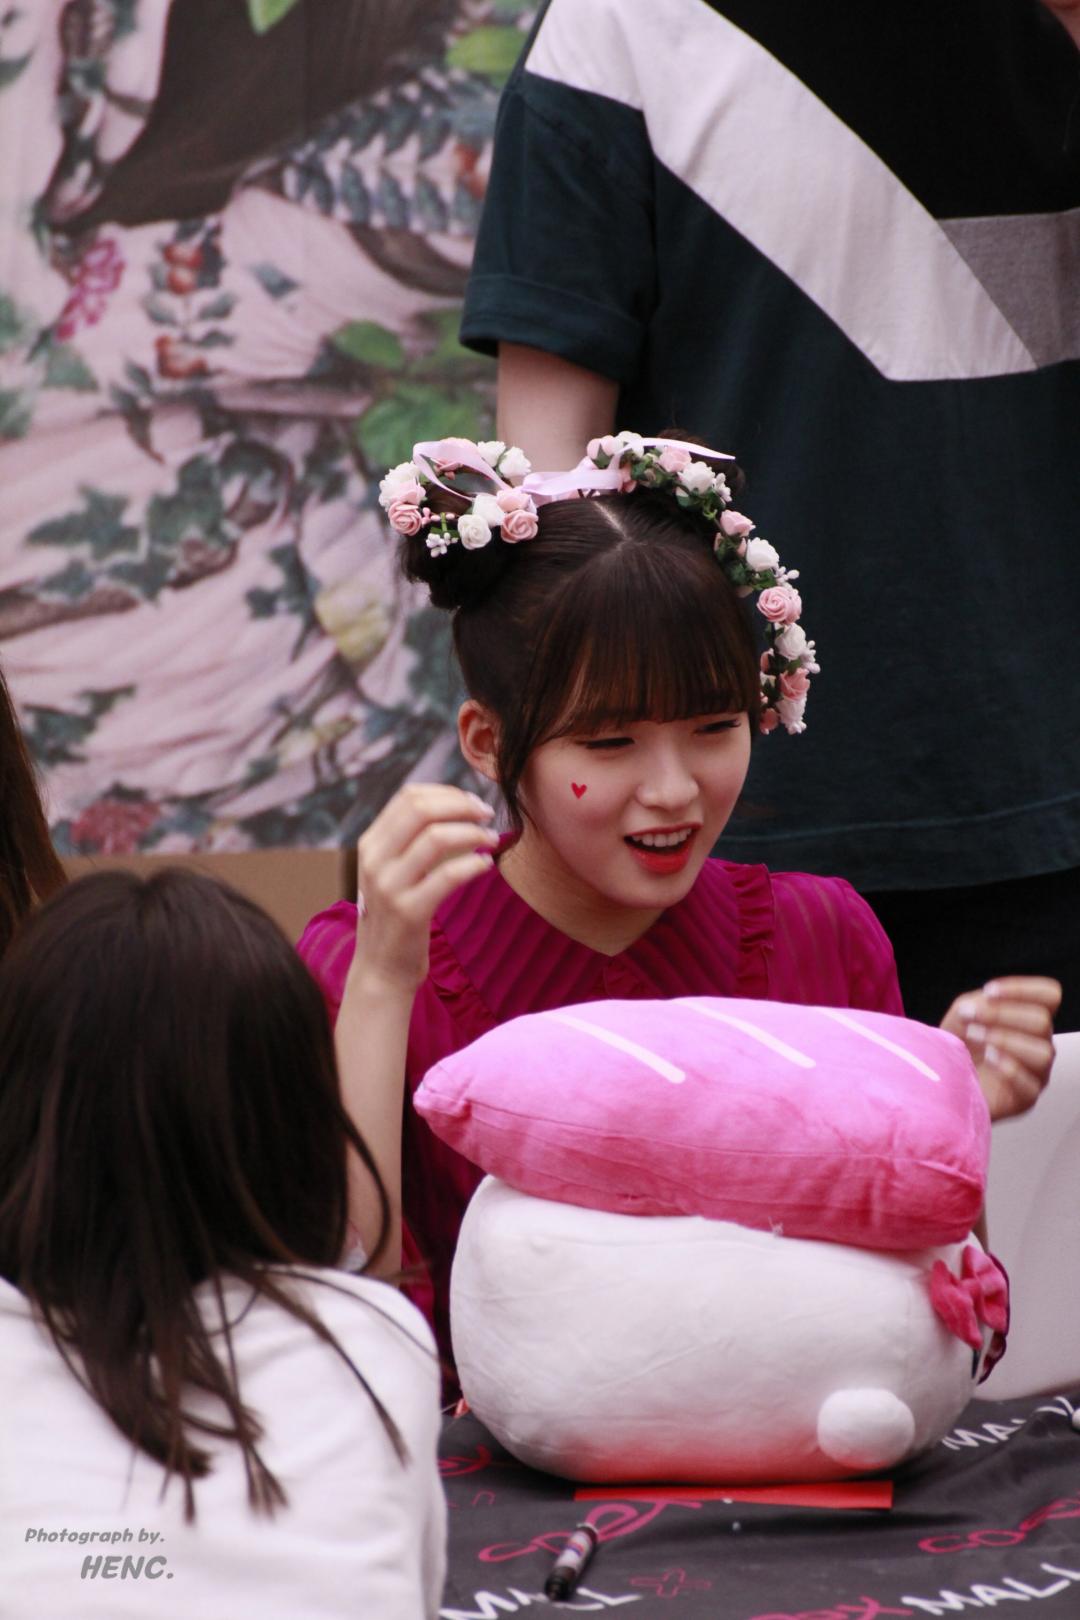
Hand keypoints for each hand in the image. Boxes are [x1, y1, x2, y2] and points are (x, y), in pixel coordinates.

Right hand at [350, 783, 497, 992]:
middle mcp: (375, 860)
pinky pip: (448, 876)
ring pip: (437, 837)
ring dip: (472, 833)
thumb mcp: (392, 871)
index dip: (447, 793)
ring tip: (491, 839)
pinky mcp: (409, 911)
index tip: (474, 802)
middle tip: (487, 815)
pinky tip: (485, 865)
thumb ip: (410, 840)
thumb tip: (455, 805)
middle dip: (462, 805)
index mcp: (371, 843)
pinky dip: (473, 864)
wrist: (381, 968)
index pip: (409, 796)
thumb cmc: (396, 914)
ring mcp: (389, 886)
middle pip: (421, 809)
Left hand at [940, 976, 1061, 1120]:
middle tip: (969, 1015)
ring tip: (974, 1036)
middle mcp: (1039, 1044)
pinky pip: (1030, 1084)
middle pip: (1042, 1022)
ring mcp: (1036, 1073)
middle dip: (1001, 1014)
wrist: (941, 1080)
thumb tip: (989, 1002)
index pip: (1049, 996)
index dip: (1024, 989)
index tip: (989, 991)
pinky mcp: (1025, 1098)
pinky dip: (1008, 1068)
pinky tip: (987, 1058)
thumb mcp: (963, 1014)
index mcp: (1029, 1019)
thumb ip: (978, 1003)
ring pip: (1042, 1052)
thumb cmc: (958, 1044)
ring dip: (1005, 1039)